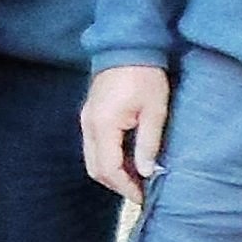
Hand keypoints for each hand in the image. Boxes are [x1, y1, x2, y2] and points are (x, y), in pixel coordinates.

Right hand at [82, 64, 171, 201]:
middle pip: (96, 168)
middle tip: (141, 192)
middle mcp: (88, 125)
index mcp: (104, 125)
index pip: (110, 168)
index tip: (145, 196)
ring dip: (112, 173)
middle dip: (117, 184)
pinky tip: (128, 159)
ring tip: (137, 178)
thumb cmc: (145, 75)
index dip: (126, 186)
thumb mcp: (154, 110)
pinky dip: (109, 159)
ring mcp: (86, 120)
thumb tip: (147, 172)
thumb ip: (148, 143)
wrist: (127, 45)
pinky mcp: (90, 115)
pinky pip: (94, 146)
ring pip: (92, 159)